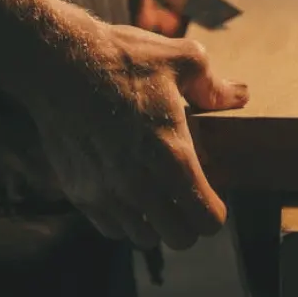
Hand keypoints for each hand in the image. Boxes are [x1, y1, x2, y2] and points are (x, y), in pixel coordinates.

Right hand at [0, 0, 248, 251]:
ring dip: (156, 223)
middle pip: (179, 238)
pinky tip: (128, 193)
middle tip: (187, 196)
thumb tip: (239, 96)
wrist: (58, 61)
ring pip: (144, 239)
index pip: (207, 218)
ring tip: (158, 196)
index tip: (213, 195)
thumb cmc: (123, 58)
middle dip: (189, 221)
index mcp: (171, 153)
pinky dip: (125, 220)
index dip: (216, 211)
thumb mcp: (181, 59)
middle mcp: (139, 182)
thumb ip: (213, 85)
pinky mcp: (79, 191)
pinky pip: (111, 229)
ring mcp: (106, 191)